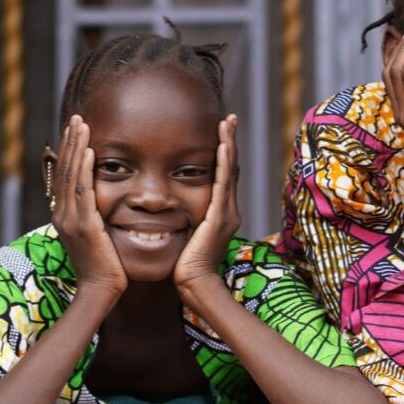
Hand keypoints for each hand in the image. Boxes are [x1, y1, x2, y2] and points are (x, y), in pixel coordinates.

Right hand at [50, 116, 126, 297]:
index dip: (67, 151)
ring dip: (77, 147)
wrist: (99, 291)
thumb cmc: (102, 267)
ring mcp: (71, 219)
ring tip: (81, 124)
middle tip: (76, 117)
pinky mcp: (85, 225)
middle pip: (63, 169)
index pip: (63, 176)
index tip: (73, 130)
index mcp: (62, 216)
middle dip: (69, 141)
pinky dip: (86, 169)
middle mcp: (62, 214)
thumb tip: (97, 203)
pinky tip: (91, 151)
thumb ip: (91, 217)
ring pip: (71, 175)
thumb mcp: (92, 237)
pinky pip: (84, 191)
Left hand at [174, 115, 239, 290]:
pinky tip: (222, 146)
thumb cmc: (186, 267)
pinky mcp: (220, 218)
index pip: (224, 176)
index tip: (221, 132)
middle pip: (232, 168)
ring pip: (230, 171)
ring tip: (228, 123)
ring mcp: (227, 213)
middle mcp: (229, 210)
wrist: (196, 286)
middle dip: (230, 142)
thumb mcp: (187, 236)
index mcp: (221, 213)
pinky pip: (222, 184)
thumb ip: (186, 221)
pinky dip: (223, 164)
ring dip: (228, 145)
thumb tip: (172, 212)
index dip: (224, 153)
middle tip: (230, 118)